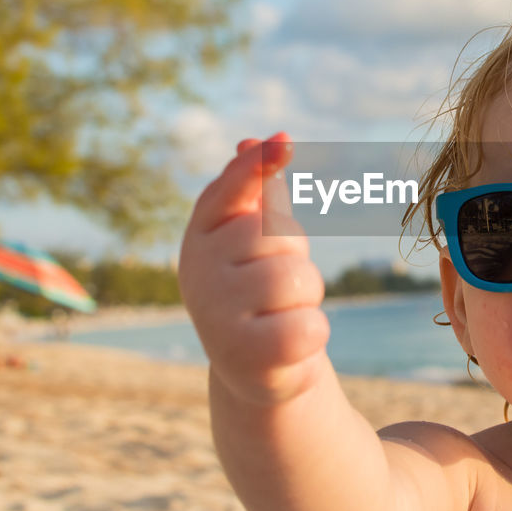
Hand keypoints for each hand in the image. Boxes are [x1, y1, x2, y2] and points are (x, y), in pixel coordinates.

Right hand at [178, 133, 328, 403]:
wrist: (252, 369)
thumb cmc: (259, 290)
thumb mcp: (253, 241)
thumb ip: (254, 192)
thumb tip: (251, 140)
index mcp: (201, 238)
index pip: (227, 192)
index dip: (256, 168)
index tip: (284, 143)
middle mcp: (198, 274)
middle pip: (279, 236)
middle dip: (296, 258)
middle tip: (279, 287)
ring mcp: (215, 318)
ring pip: (298, 280)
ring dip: (308, 298)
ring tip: (283, 314)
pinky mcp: (243, 358)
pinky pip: (309, 327)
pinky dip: (312, 335)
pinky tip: (289, 346)